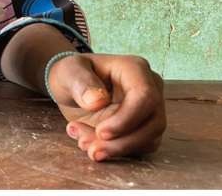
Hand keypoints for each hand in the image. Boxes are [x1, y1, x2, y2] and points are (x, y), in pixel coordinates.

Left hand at [47, 53, 165, 161]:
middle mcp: (150, 88)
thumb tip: (97, 101)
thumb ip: (80, 82)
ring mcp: (150, 110)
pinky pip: (139, 148)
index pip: (145, 97)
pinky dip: (115, 152)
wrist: (72, 87)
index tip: (100, 132)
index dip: (126, 119)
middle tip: (89, 147)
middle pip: (152, 123)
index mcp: (135, 69)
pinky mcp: (144, 129)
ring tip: (83, 142)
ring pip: (148, 140)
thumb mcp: (68, 72)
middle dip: (120, 142)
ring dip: (115, 149)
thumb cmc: (73, 74)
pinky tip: (89, 143)